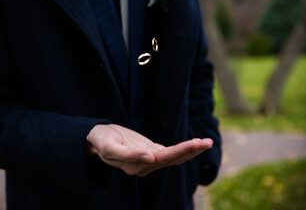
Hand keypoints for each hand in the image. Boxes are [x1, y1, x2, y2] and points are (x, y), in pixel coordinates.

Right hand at [86, 124, 212, 176]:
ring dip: (191, 150)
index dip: (176, 152)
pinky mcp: (151, 152)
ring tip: (207, 142)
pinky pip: (171, 152)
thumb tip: (150, 157)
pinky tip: (196, 144)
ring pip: (174, 156)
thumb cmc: (101, 140)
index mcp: (135, 165)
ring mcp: (149, 160)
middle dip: (189, 150)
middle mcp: (144, 166)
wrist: (98, 139)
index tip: (193, 144)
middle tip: (206, 142)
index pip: (160, 159)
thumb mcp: (109, 146)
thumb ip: (128, 154)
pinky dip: (184, 148)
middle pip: (171, 159)